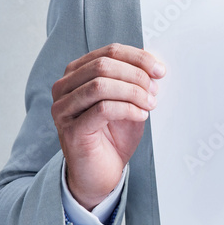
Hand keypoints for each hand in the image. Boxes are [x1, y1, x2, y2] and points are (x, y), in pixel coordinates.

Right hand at [51, 44, 164, 210]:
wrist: (101, 172)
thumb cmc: (113, 135)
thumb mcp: (128, 100)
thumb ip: (135, 80)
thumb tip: (155, 63)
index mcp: (77, 73)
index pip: (109, 52)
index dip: (138, 57)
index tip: (160, 70)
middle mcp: (64, 88)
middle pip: (103, 65)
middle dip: (136, 75)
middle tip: (154, 90)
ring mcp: (63, 109)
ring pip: (100, 85)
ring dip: (132, 92)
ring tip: (149, 104)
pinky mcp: (71, 129)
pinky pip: (103, 109)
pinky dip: (127, 109)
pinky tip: (140, 115)